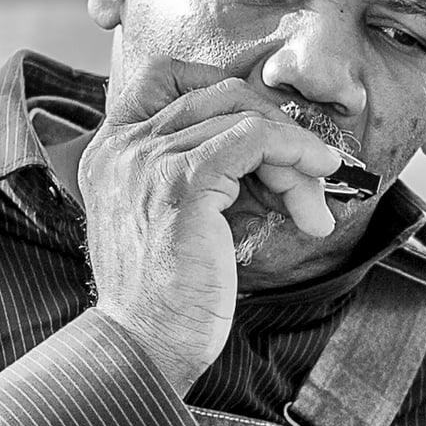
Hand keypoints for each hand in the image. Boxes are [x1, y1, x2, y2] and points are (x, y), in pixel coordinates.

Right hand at [78, 59, 346, 394]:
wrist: (144, 348)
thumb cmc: (169, 299)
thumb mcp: (181, 221)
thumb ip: (210, 176)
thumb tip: (278, 153)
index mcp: (112, 150)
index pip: (166, 77)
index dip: (227, 91)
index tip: (268, 130)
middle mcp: (121, 146)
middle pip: (217, 95)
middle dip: (276, 131)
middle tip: (313, 178)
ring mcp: (146, 160)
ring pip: (242, 118)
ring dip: (294, 158)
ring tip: (314, 208)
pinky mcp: (180, 184)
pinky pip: (253, 140)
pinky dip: (293, 157)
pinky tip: (313, 193)